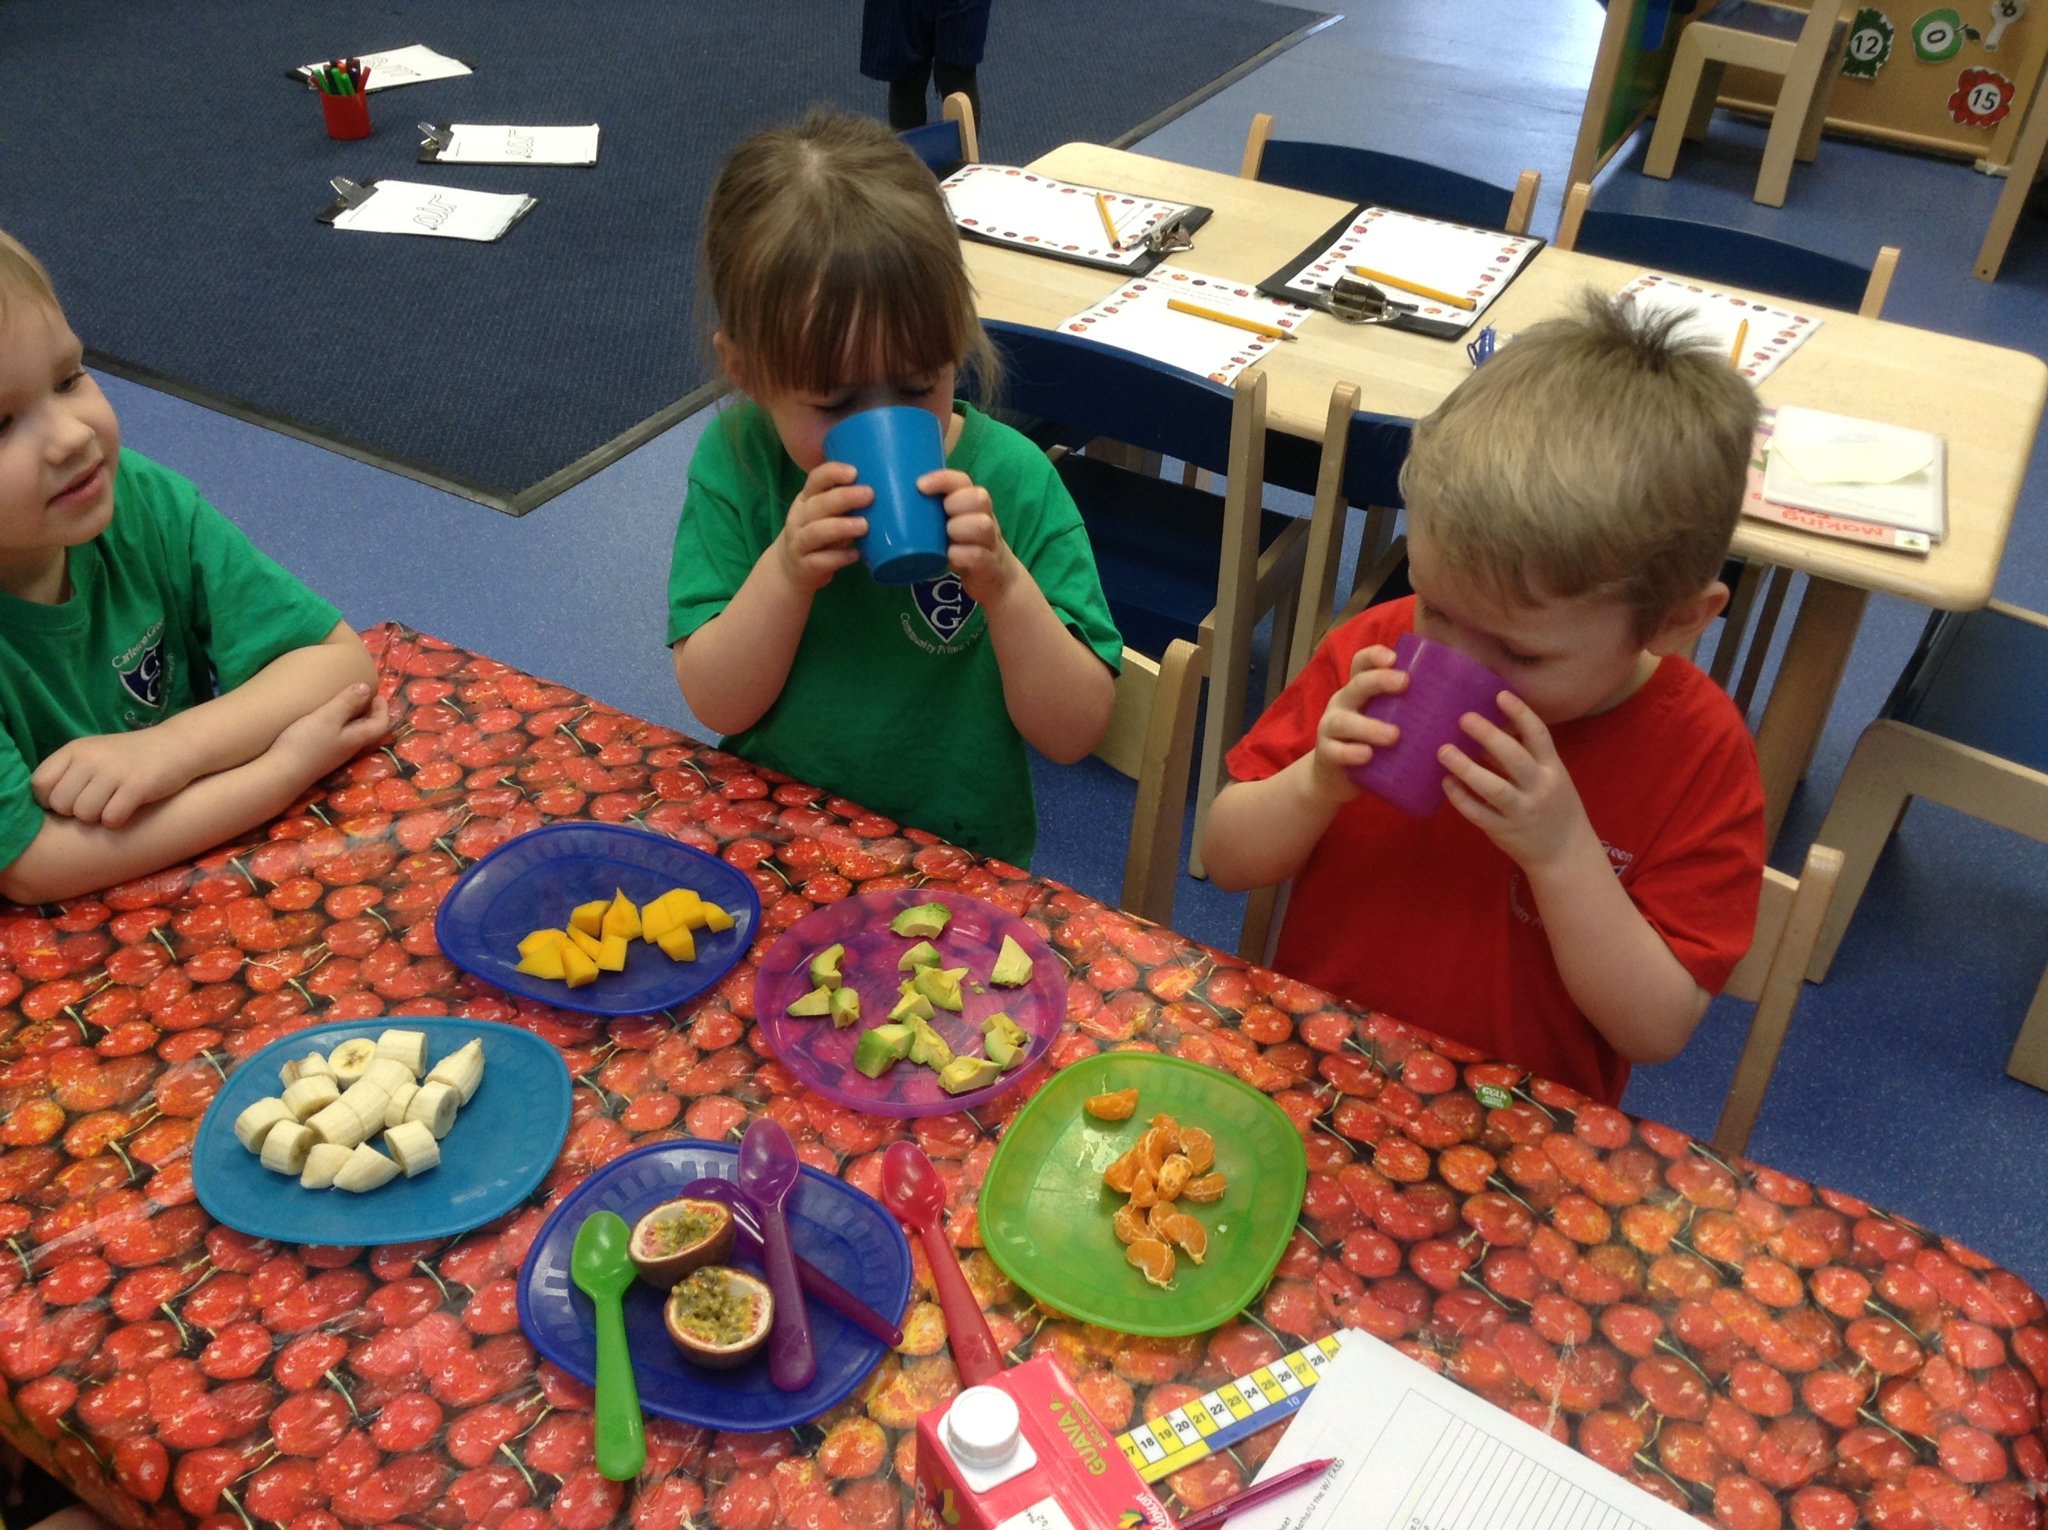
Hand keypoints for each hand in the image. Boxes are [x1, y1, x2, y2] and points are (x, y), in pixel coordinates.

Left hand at [31, 727, 207, 828]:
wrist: (179, 745)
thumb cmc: (132, 757)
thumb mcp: (95, 754)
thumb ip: (69, 773)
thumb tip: (46, 805)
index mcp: (75, 749)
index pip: (40, 783)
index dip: (50, 799)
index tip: (71, 799)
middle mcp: (90, 758)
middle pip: (61, 804)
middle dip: (76, 812)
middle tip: (96, 804)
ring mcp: (114, 771)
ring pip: (84, 814)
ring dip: (97, 818)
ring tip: (112, 806)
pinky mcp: (137, 787)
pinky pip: (111, 819)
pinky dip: (117, 821)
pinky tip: (127, 810)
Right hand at [275, 682, 391, 780]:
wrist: (280, 773)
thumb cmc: (306, 743)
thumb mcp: (327, 718)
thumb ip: (347, 703)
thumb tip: (367, 688)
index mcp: (357, 738)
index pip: (381, 725)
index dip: (383, 708)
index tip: (376, 693)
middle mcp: (349, 747)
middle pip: (368, 729)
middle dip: (369, 711)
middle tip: (361, 693)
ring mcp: (334, 753)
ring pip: (352, 732)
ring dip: (353, 716)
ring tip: (344, 700)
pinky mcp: (320, 755)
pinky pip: (337, 735)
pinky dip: (338, 722)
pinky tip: (324, 717)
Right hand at [774, 462, 871, 592]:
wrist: (791, 570)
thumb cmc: (817, 535)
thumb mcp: (825, 515)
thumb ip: (845, 503)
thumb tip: (885, 491)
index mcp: (806, 500)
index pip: (815, 480)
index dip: (833, 473)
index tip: (855, 472)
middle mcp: (799, 519)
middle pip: (818, 504)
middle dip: (844, 497)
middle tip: (869, 495)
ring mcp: (799, 543)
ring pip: (816, 532)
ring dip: (841, 527)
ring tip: (864, 525)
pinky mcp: (805, 566)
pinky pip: (820, 561)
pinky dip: (839, 557)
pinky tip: (855, 555)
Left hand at [925, 469, 1016, 604]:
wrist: (994, 576)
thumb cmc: (961, 544)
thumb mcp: (947, 524)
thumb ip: (927, 511)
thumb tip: (878, 501)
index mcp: (971, 503)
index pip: (962, 481)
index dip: (942, 479)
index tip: (920, 485)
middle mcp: (985, 517)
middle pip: (978, 498)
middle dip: (955, 504)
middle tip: (941, 516)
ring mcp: (989, 541)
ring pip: (982, 525)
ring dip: (959, 528)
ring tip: (946, 536)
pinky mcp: (988, 565)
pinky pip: (977, 555)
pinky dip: (961, 554)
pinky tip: (949, 556)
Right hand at [1308, 644, 1407, 800]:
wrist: (1335, 779)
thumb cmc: (1372, 745)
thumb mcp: (1387, 720)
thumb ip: (1410, 710)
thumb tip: (1464, 703)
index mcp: (1359, 691)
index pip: (1361, 663)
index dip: (1375, 656)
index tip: (1395, 658)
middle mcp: (1343, 703)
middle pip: (1357, 685)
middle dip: (1379, 681)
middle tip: (1405, 683)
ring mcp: (1330, 729)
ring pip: (1345, 722)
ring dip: (1369, 727)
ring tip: (1394, 736)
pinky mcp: (1327, 754)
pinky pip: (1336, 752)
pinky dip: (1351, 753)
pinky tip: (1367, 756)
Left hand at [1440, 691, 1592, 870]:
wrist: (1565, 854)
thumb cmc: (1553, 806)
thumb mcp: (1549, 777)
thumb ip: (1524, 756)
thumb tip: (1487, 727)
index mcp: (1553, 770)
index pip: (1540, 737)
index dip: (1521, 714)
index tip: (1500, 694)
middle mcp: (1540, 789)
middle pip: (1515, 759)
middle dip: (1490, 736)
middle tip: (1463, 718)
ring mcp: (1521, 812)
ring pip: (1494, 788)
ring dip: (1467, 768)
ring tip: (1443, 750)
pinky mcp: (1503, 831)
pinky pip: (1478, 813)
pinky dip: (1460, 797)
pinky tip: (1445, 782)